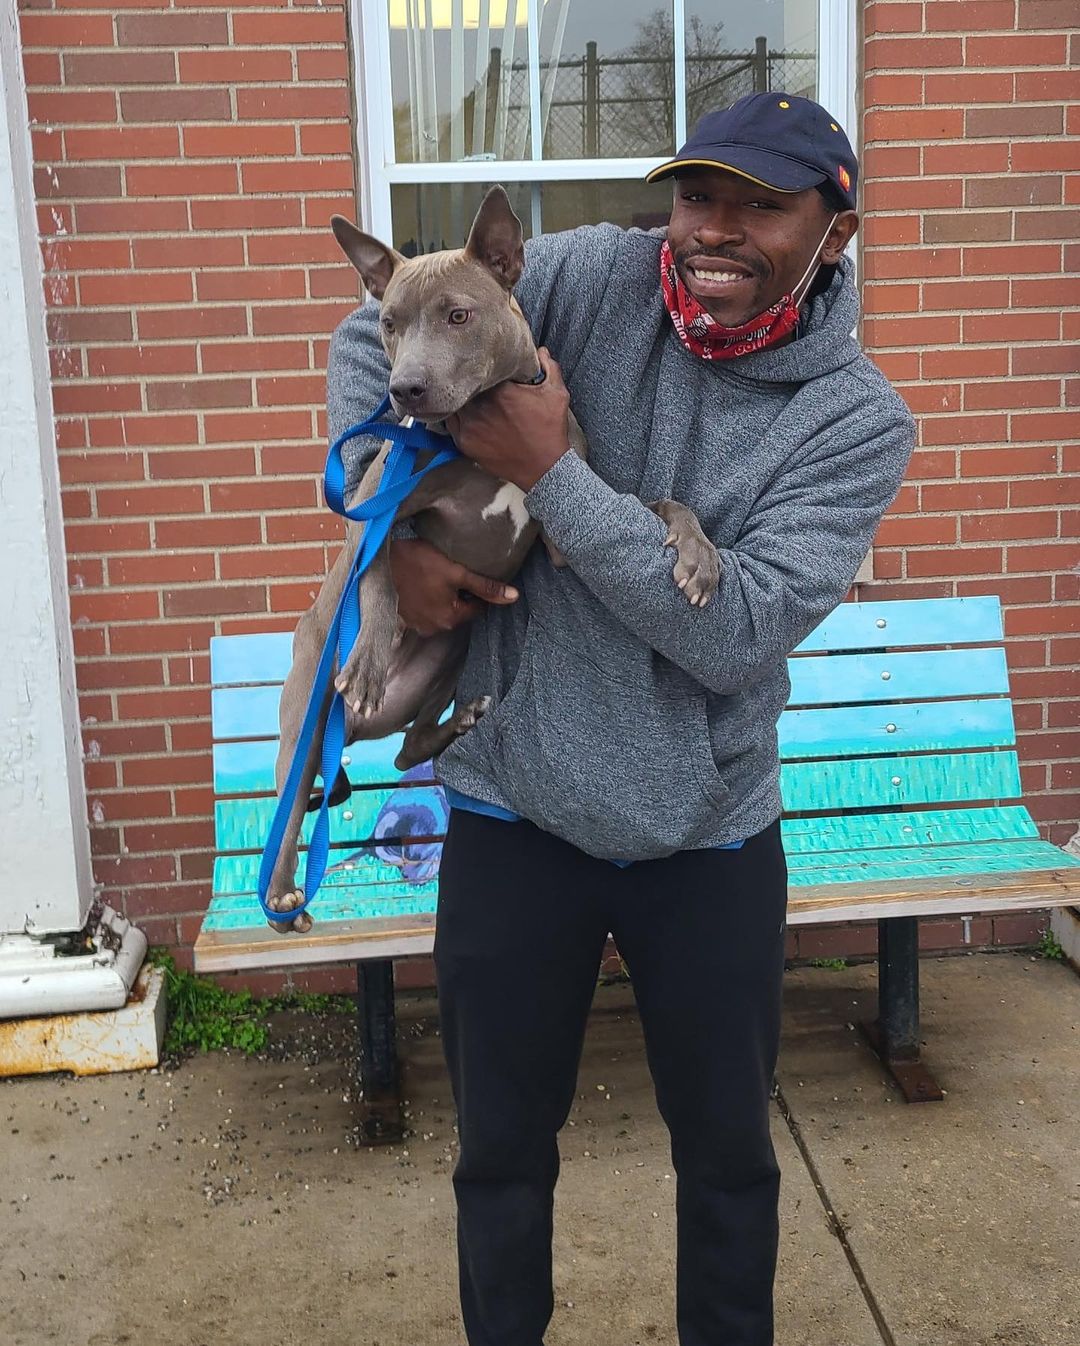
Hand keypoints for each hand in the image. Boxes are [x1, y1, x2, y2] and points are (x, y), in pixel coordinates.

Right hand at [389, 538, 518, 635]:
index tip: (468, 574)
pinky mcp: (405, 618)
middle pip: (459, 611)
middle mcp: (435, 628)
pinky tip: (423, 582)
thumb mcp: (457, 572)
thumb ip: (485, 586)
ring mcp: (418, 625)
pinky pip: (426, 610)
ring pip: (442, 610)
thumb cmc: (418, 564)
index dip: (477, 590)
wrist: (378, 561)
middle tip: (451, 572)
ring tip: (436, 576)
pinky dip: (428, 599)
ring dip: (443, 597)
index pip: (478, 608)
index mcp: (450, 619)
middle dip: (460, 594)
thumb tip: (514, 597)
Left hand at [447, 347, 569, 491]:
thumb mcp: (556, 394)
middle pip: (464, 384)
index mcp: (499, 389)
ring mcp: (469, 425)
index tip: (486, 365)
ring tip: (467, 396)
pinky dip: (455, 417)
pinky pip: (450, 423)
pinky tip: (464, 415)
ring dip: (460, 399)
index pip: (481, 368)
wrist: (544, 468)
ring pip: (454, 403)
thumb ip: (548, 367)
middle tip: (473, 379)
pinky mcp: (464, 442)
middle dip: (469, 381)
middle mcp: (479, 406)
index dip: (482, 365)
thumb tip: (540, 351)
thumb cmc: (550, 430)